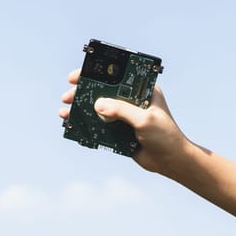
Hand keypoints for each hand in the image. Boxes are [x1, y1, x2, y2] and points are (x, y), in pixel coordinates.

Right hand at [59, 69, 189, 174]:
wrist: (170, 161)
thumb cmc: (165, 136)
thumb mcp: (145, 119)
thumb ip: (122, 110)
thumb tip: (98, 105)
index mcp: (141, 90)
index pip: (115, 76)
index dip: (94, 73)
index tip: (77, 76)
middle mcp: (130, 100)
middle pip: (102, 92)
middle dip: (82, 94)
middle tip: (67, 97)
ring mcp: (123, 116)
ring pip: (97, 110)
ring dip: (80, 110)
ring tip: (64, 113)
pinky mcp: (118, 131)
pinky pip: (98, 126)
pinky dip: (85, 125)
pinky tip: (73, 125)